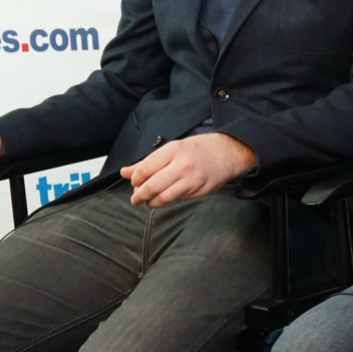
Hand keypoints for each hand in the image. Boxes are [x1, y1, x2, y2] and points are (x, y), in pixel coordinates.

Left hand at [120, 133, 258, 207]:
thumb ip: (148, 162)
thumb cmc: (198, 150)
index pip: (144, 169)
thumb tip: (125, 172)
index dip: (135, 180)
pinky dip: (164, 201)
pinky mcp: (197, 190)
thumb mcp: (172, 149)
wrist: (227, 153)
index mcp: (172, 151)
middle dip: (138, 195)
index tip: (134, 182)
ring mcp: (190, 179)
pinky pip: (175, 199)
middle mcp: (181, 165)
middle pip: (151, 186)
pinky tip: (162, 198)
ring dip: (150, 202)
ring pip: (162, 197)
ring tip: (147, 201)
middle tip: (135, 198)